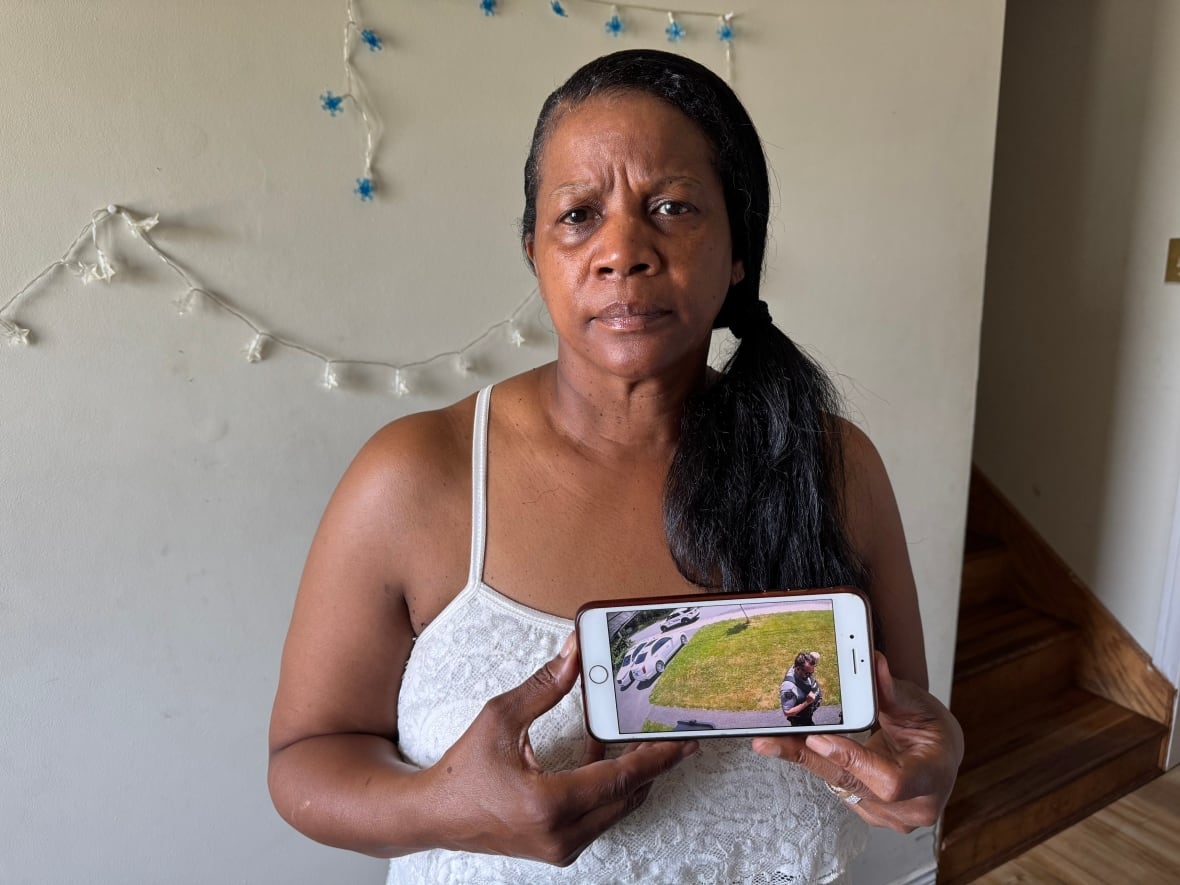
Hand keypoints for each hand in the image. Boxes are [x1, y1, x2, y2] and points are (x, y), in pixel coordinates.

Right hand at [426, 633, 696, 865]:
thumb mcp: (501, 718)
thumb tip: (576, 654)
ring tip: (641, 741)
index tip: (684, 740)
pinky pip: (599, 816)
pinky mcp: (559, 848)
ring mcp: (561, 846)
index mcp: (548, 803)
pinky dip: (608, 789)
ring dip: (631, 776)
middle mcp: (560, 833)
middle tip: (675, 737)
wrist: (434, 815)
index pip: (620, 778)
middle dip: (654, 765)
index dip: (656, 757)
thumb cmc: (463, 771)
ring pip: (617, 809)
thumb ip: (544, 686)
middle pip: (628, 796)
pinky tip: (602, 758)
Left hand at [752, 652, 962, 832]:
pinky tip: (792, 745)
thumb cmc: (933, 733)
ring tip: (770, 738)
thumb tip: (871, 662)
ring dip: (804, 758)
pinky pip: (836, 785)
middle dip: (808, 756)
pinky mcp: (868, 812)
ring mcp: (889, 816)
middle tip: (769, 740)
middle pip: (852, 783)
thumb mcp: (918, 706)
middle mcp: (913, 806)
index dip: (853, 761)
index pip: (890, 780)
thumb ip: (891, 689)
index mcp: (932, 777)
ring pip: (838, 785)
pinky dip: (815, 763)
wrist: (937, 759)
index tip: (820, 738)